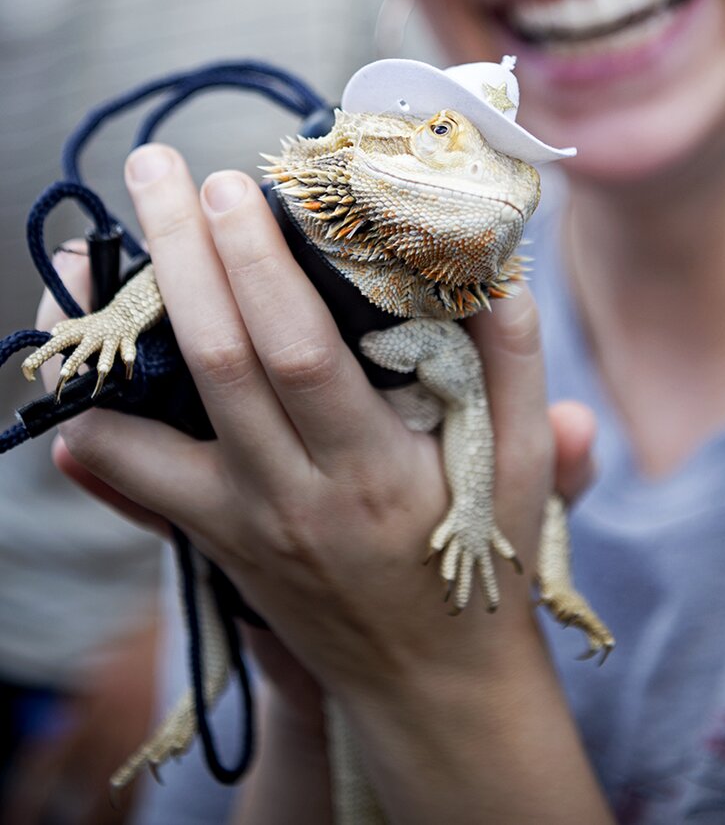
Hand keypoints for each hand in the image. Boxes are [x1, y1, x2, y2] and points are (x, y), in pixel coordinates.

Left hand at [58, 144, 556, 697]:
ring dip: (114, 333)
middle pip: (217, 361)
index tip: (235, 186)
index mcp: (376, 468)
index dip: (257, 266)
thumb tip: (499, 272)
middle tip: (158, 171)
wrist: (430, 685)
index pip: (299, 352)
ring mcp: (245, 526)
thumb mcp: (518, 466)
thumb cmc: (479, 561)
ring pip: (156, 420)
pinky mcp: (217, 545)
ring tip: (85, 255)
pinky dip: (97, 434)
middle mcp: (297, 496)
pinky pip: (138, 487)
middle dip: (180, 253)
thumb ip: (515, 366)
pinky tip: (73, 380)